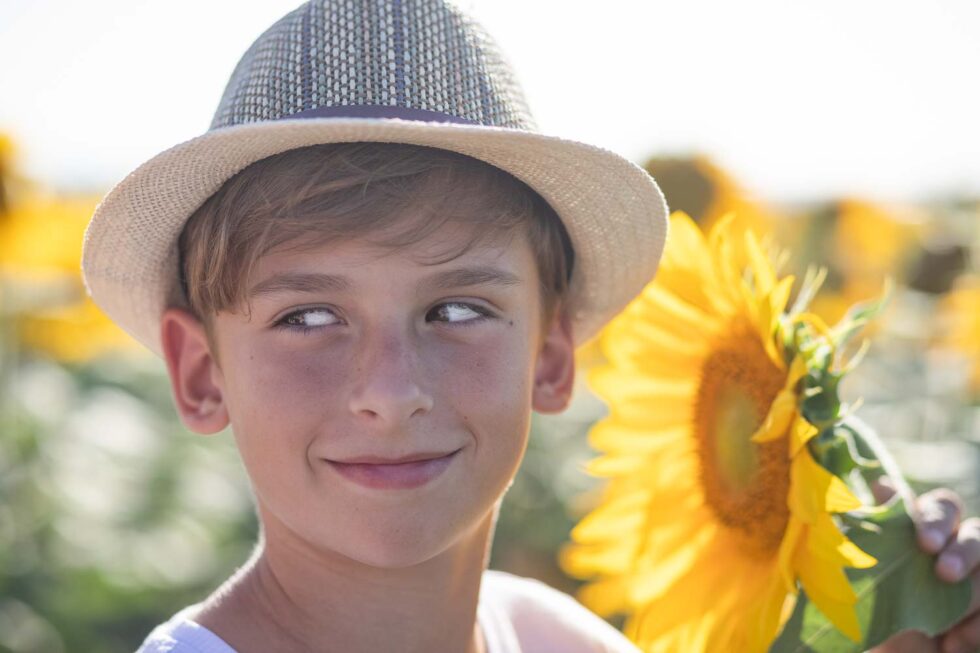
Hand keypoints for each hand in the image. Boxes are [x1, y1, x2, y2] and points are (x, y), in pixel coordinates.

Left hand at [868, 477, 979, 652]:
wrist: (894, 652)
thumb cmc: (879, 608)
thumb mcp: (870, 574)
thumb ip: (878, 532)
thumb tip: (882, 486)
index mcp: (926, 530)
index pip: (942, 506)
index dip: (937, 519)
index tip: (924, 543)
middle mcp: (958, 547)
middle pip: (976, 531)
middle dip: (964, 551)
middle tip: (944, 574)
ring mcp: (979, 576)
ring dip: (973, 596)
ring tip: (946, 625)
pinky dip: (977, 629)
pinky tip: (954, 643)